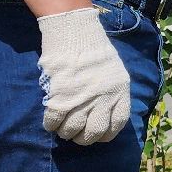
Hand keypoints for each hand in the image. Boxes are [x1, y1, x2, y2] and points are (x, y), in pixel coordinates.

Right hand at [37, 7, 131, 144]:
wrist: (76, 32)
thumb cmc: (94, 50)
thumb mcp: (115, 71)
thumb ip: (112, 92)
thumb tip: (102, 111)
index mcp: (120, 91)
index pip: (117, 123)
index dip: (107, 134)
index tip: (98, 135)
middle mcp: (104, 98)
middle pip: (95, 131)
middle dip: (84, 138)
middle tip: (77, 135)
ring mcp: (82, 98)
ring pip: (73, 129)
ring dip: (66, 133)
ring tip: (63, 129)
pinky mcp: (61, 96)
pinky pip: (55, 120)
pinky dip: (51, 125)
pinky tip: (51, 122)